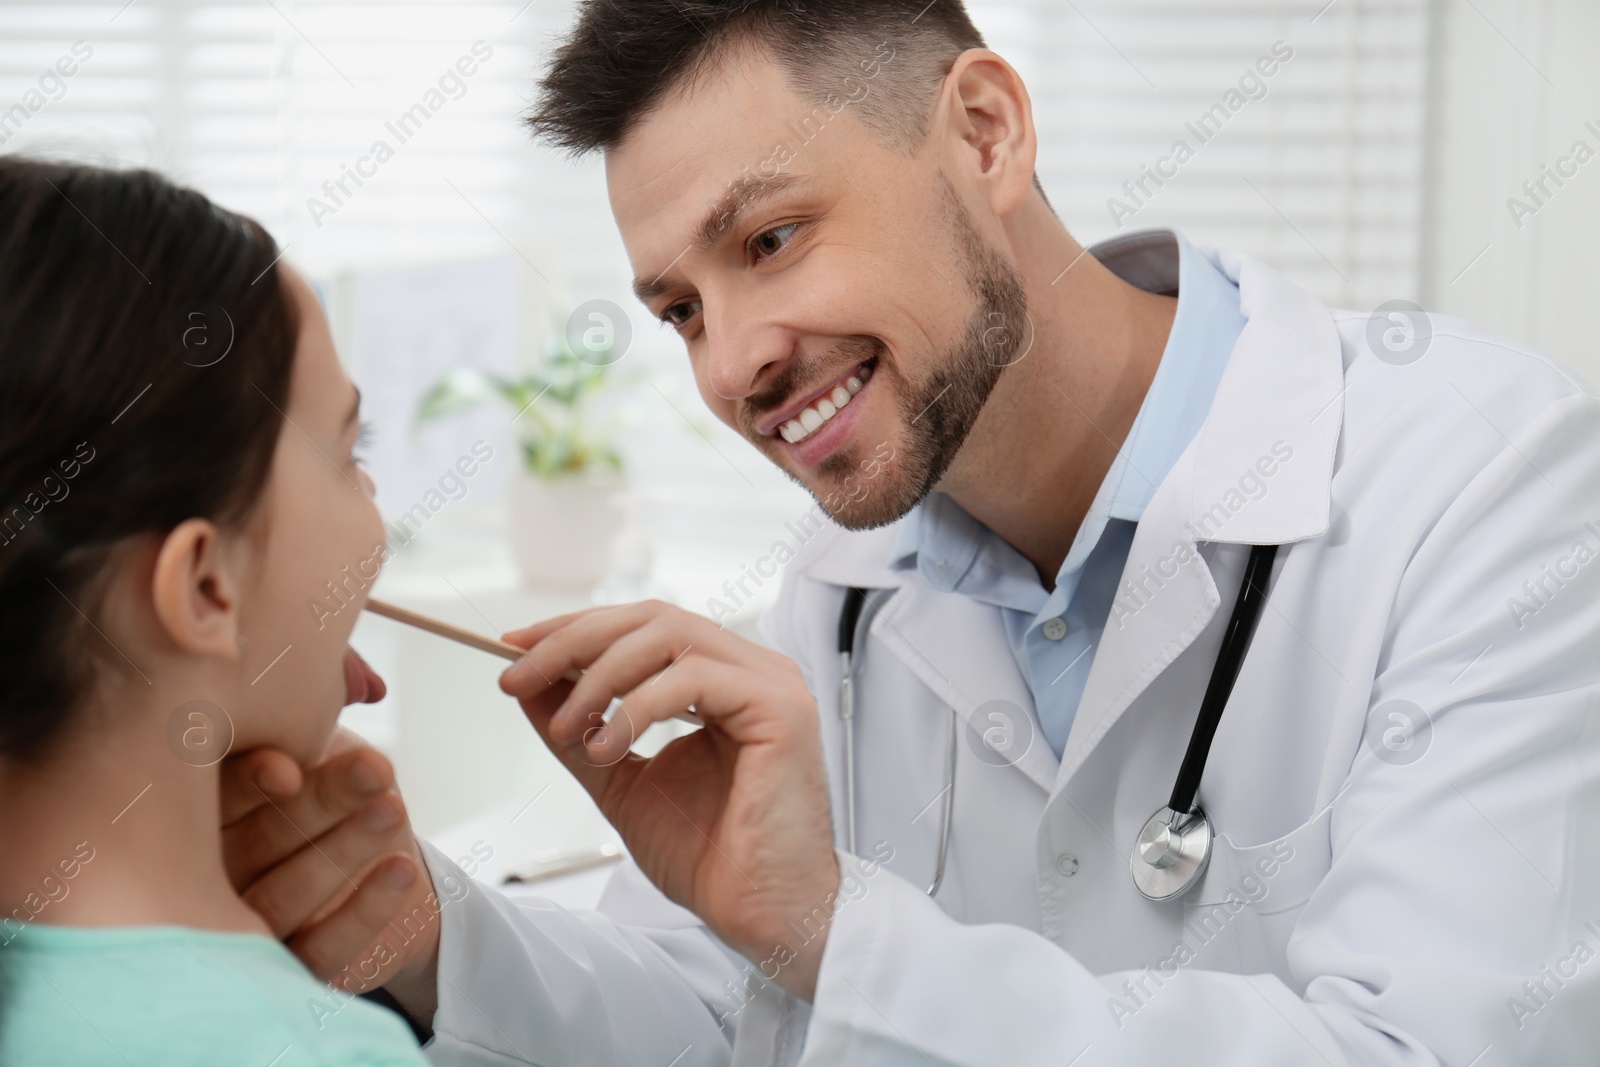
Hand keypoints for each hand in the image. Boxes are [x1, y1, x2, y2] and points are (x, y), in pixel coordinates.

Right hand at [221, 725, 441, 1024]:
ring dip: (342, 850)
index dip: (247, 786)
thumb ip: (309, 719)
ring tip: (393, 809)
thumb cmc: (335, 795)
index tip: (289, 770)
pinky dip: (364, 911)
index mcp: (198, 819)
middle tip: (376, 771)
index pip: (212, 801)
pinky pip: (322, 951)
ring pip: (282, 899)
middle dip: (318, 805)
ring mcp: (243, 933)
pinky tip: (401, 870)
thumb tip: (346, 677)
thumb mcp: (319, 748)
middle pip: (253, 846)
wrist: (389, 872)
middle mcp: (205, 882)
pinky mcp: (291, 972)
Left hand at [499, 601, 839, 999]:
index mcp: (722, 678)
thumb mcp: (619, 778)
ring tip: (567, 728)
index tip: (516, 648)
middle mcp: (750, 670)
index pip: (643, 626)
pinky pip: (694, 678)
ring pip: (669, 636)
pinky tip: (608, 744)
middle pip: (652, 618)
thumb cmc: (710, 857)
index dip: (576, 629)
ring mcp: (771, 684)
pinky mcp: (780, 708)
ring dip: (599, 675)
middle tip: (518, 676)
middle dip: (574, 641)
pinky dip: (637, 706)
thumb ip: (581, 728)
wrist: (758, 914)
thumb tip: (531, 685)